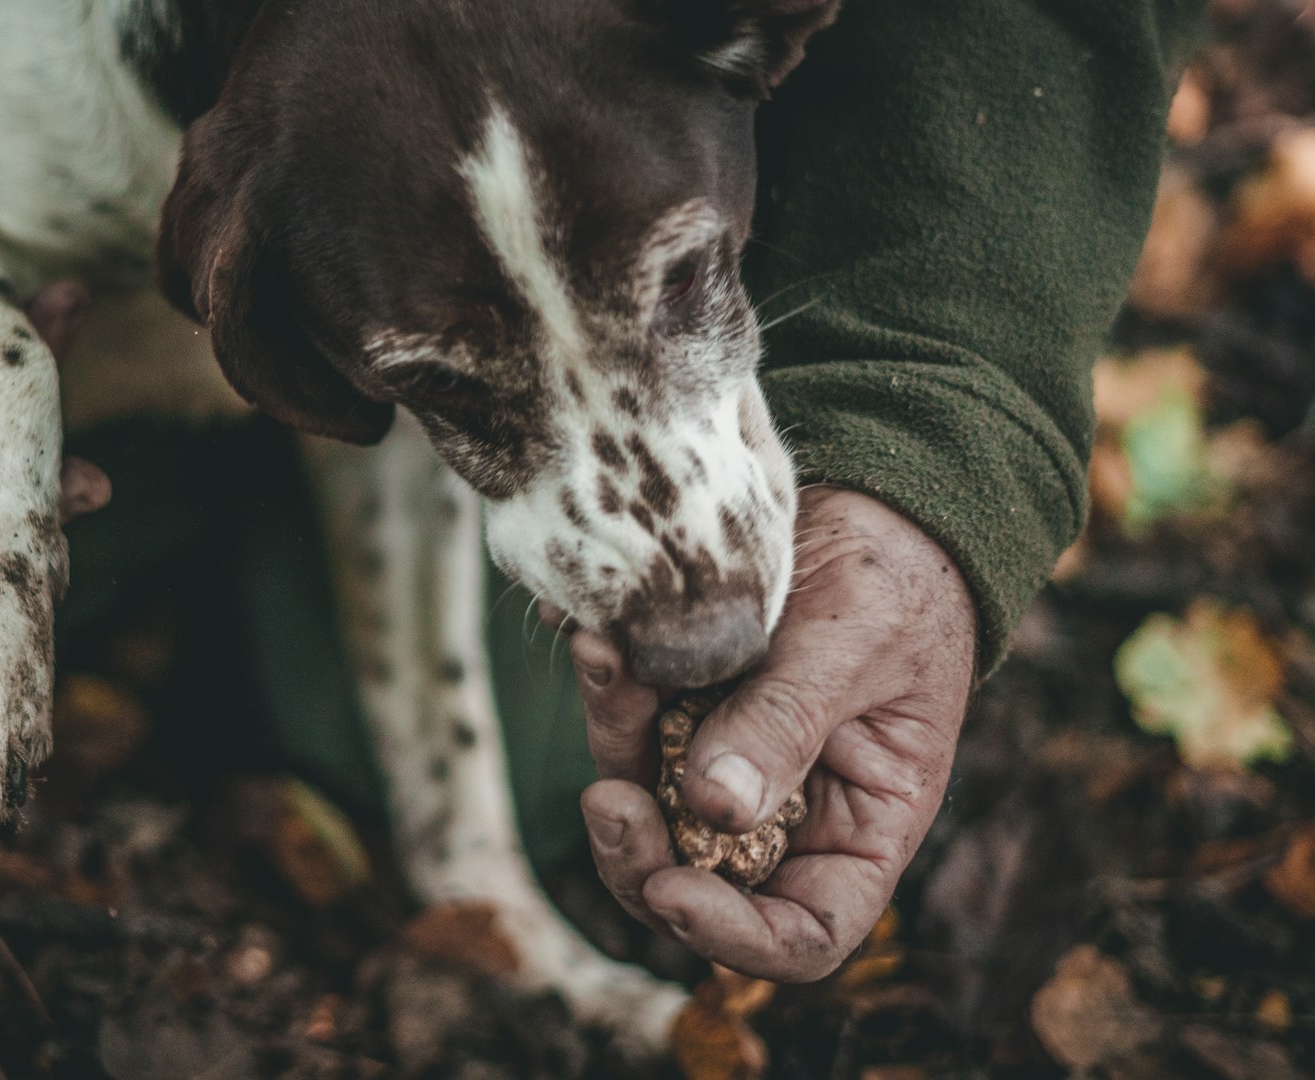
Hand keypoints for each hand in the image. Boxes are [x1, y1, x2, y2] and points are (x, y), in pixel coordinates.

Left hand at [572, 488, 975, 980]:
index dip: (734, 936)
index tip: (672, 889)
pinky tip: (593, 633)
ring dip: (613, 743)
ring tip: (602, 658)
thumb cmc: (898, 581)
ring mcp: (724, 764)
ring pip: (644, 801)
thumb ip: (786, 724)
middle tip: (604, 797)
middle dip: (637, 854)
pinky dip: (608, 686)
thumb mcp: (855, 646)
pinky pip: (629, 722)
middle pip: (695, 884)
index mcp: (860, 831)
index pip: (801, 934)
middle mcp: (786, 815)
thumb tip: (713, 809)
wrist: (873, 500)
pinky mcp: (680, 710)